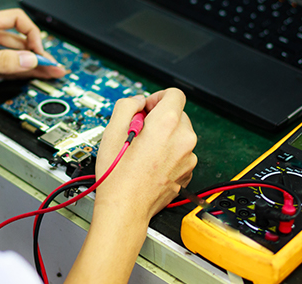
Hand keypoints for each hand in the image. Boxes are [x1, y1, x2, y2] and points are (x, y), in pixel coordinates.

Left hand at [0, 9, 66, 81]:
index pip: (17, 20)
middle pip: (19, 42)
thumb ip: (1, 61)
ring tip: (51, 72)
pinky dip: (21, 71)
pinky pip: (7, 65)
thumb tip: (29, 60)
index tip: (39, 52)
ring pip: (15, 56)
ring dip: (34, 65)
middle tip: (54, 67)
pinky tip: (34, 74)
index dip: (32, 35)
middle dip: (39, 55)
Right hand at [64, 88, 196, 283]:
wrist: (126, 209)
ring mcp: (189, 157)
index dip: (158, 97)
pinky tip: (152, 163)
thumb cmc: (117, 175)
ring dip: (165, 135)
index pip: (174, 93)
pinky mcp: (188, 171)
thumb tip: (138, 101)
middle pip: (178, 113)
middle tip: (140, 132)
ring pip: (180, 133)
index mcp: (166, 124)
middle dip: (160, 117)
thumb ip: (127, 105)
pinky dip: (170, 151)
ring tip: (145, 150)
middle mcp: (183, 139)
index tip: (147, 108)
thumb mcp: (112, 131)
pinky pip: (182, 151)